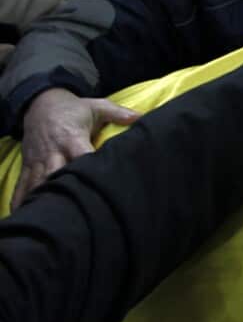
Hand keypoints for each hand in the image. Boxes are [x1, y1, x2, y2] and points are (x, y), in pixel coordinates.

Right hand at [12, 88, 138, 208]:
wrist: (40, 104)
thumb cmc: (73, 109)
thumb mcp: (97, 107)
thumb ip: (118, 113)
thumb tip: (142, 117)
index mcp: (72, 138)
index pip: (82, 157)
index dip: (90, 170)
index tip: (101, 184)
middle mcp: (55, 152)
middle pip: (58, 175)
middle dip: (65, 190)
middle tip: (75, 209)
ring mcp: (39, 161)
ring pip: (39, 183)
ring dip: (44, 199)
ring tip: (53, 217)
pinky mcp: (28, 166)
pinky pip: (22, 186)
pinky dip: (21, 200)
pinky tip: (23, 214)